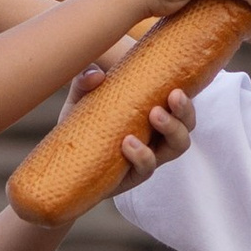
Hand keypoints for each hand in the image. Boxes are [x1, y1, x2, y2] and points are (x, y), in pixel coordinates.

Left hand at [59, 70, 196, 194]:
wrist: (63, 161)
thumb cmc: (81, 124)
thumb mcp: (80, 98)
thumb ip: (84, 81)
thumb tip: (96, 75)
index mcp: (152, 112)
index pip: (179, 103)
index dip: (187, 94)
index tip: (179, 83)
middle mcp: (157, 134)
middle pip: (187, 124)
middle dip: (185, 110)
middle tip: (173, 96)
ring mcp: (149, 155)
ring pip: (177, 146)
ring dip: (172, 129)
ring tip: (154, 114)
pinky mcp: (135, 174)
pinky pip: (148, 166)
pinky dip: (142, 154)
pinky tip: (128, 143)